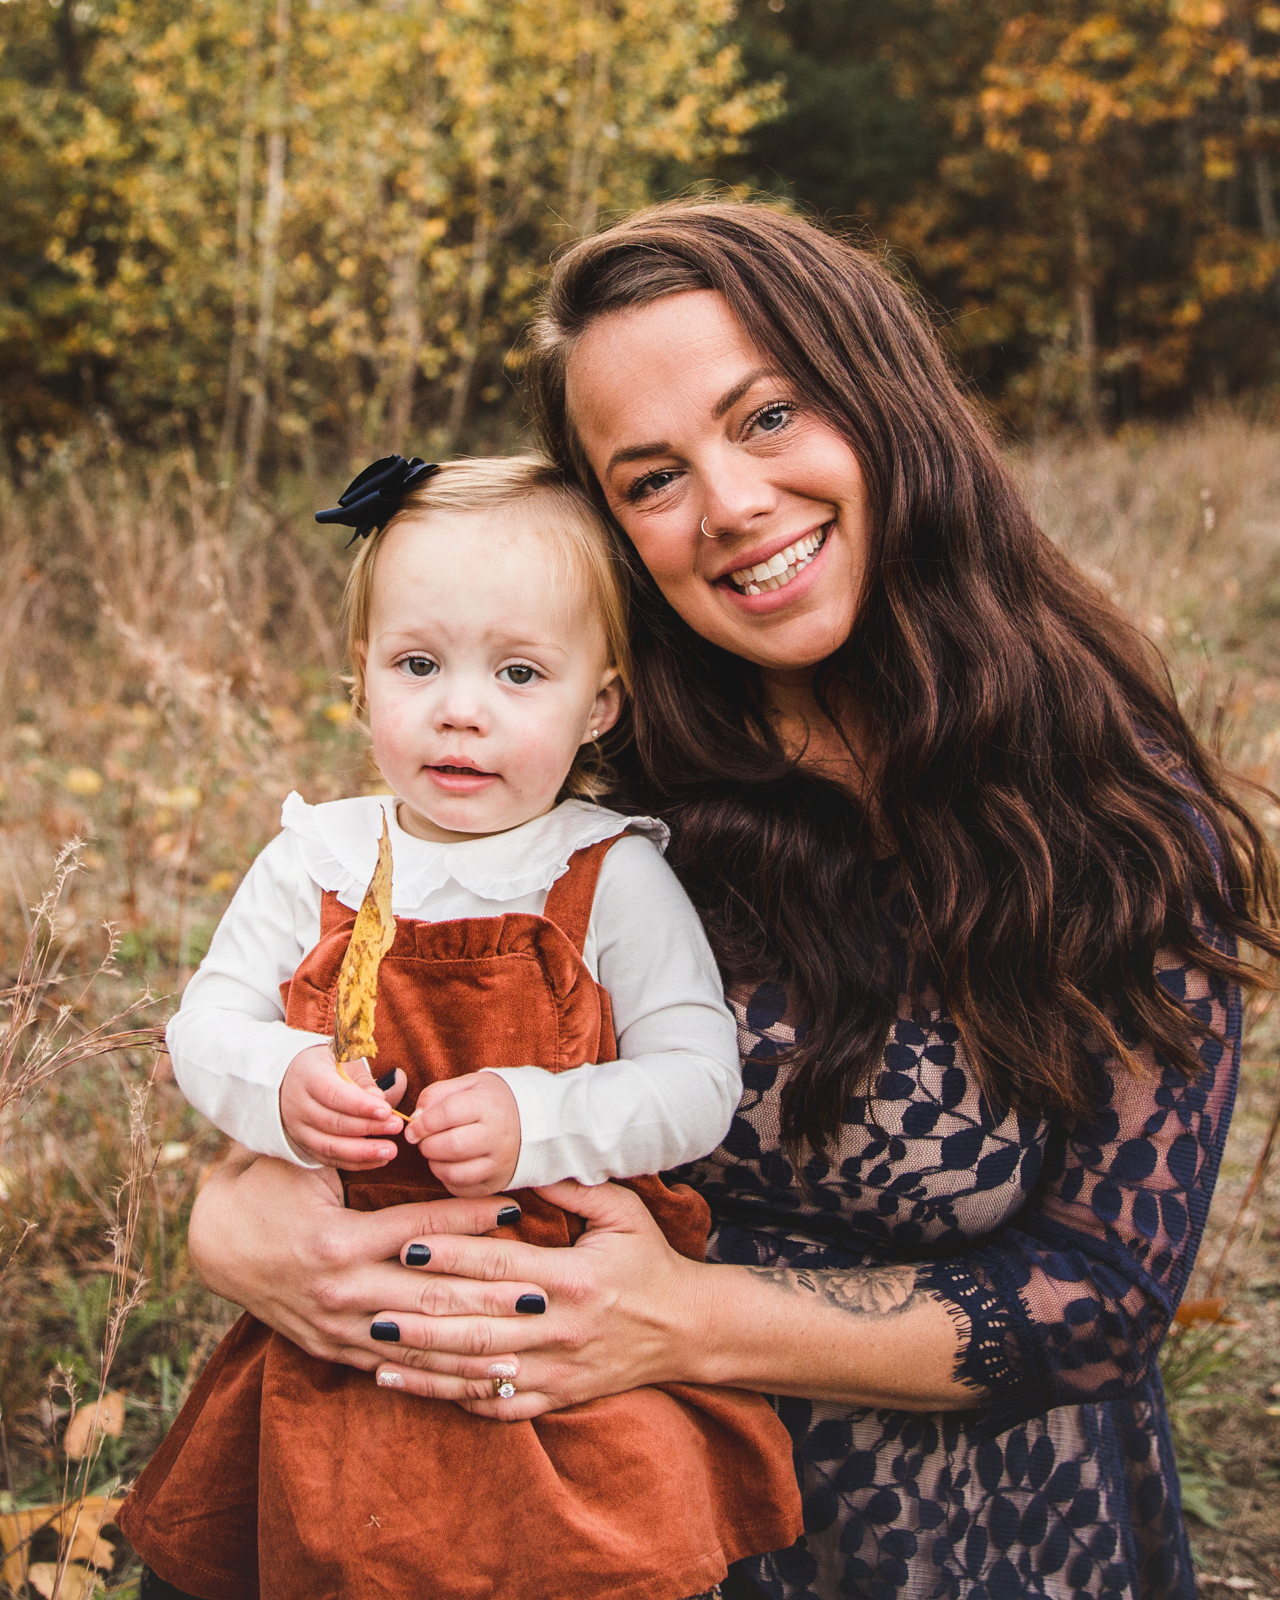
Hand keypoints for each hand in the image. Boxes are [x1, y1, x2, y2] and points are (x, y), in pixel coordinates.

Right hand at [187, 1149, 547, 1369]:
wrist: (214, 1247)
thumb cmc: (267, 1191)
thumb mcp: (304, 1162)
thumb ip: (355, 1140)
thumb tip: (399, 1089)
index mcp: (338, 1242)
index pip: (422, 1228)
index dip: (472, 1217)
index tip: (517, 1209)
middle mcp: (342, 1292)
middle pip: (430, 1295)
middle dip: (489, 1295)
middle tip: (542, 1290)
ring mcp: (339, 1328)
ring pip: (419, 1343)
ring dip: (474, 1348)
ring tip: (524, 1350)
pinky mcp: (336, 1350)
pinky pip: (397, 1369)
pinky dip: (440, 1376)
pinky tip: (477, 1382)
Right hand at [279, 1043, 406, 1167]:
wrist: (290, 1079)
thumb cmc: (326, 1066)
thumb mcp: (343, 1059)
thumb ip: (362, 1079)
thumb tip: (380, 1100)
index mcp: (307, 1076)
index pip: (332, 1093)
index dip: (360, 1105)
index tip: (386, 1110)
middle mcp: (299, 1105)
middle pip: (333, 1122)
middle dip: (368, 1127)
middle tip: (396, 1126)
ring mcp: (299, 1129)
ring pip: (330, 1146)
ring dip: (363, 1152)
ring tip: (390, 1151)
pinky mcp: (305, 1145)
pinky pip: (329, 1159)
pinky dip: (355, 1163)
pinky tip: (378, 1160)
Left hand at [370, 1179, 705, 1418]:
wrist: (688, 1328)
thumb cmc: (649, 1260)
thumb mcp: (622, 1211)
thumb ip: (573, 1187)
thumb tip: (521, 1162)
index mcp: (574, 1278)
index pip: (499, 1267)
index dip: (450, 1257)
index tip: (405, 1246)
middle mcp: (563, 1328)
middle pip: (479, 1325)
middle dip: (421, 1315)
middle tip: (370, 1304)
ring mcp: (559, 1369)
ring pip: (481, 1370)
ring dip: (425, 1362)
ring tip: (375, 1350)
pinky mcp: (558, 1396)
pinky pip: (500, 1404)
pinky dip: (455, 1398)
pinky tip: (416, 1387)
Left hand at [404, 1072, 520, 1196]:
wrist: (531, 1120)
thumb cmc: (490, 1101)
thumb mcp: (468, 1085)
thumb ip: (437, 1094)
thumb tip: (414, 1118)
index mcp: (489, 1105)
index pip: (448, 1113)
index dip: (423, 1122)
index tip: (412, 1127)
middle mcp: (498, 1135)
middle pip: (451, 1146)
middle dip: (427, 1144)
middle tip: (423, 1140)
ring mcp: (499, 1163)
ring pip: (455, 1173)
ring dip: (435, 1164)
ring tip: (436, 1152)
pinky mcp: (495, 1183)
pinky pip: (462, 1189)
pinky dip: (447, 1178)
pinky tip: (450, 1163)